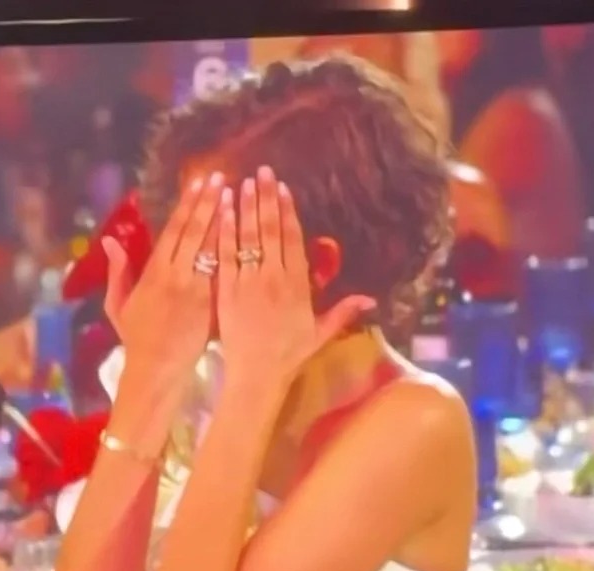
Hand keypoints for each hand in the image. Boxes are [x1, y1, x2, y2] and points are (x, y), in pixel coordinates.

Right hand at [103, 173, 224, 379]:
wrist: (156, 369)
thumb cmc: (138, 339)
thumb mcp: (119, 305)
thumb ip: (118, 272)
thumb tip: (109, 240)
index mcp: (152, 272)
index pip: (172, 231)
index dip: (186, 205)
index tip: (198, 183)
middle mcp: (174, 275)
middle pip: (192, 232)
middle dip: (206, 203)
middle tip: (220, 177)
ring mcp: (194, 289)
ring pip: (209, 248)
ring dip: (221, 220)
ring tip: (234, 195)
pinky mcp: (209, 304)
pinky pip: (222, 273)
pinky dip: (231, 252)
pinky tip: (243, 234)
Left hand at [217, 167, 374, 386]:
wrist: (257, 376)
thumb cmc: (289, 356)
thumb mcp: (320, 334)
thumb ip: (343, 312)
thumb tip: (371, 299)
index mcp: (297, 285)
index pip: (292, 240)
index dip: (287, 212)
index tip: (283, 188)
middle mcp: (274, 278)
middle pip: (270, 230)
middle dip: (266, 198)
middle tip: (262, 171)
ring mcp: (248, 283)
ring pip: (248, 237)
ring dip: (245, 207)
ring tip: (242, 181)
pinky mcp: (226, 291)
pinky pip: (225, 255)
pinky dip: (224, 231)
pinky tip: (221, 210)